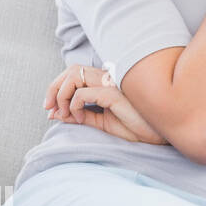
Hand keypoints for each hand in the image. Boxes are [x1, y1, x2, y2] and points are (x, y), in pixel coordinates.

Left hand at [43, 64, 166, 143]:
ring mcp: (111, 84)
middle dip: (54, 88)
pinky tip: (81, 119)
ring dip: (61, 95)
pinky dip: (74, 107)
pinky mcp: (113, 93)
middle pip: (71, 71)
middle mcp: (107, 79)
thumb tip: (55, 114)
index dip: (57, 88)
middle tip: (49, 108)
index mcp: (105, 83)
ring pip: (73, 77)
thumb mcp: (100, 122)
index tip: (50, 109)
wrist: (156, 134)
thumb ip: (80, 116)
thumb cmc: (134, 127)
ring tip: (64, 113)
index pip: (74, 73)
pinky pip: (82, 94)